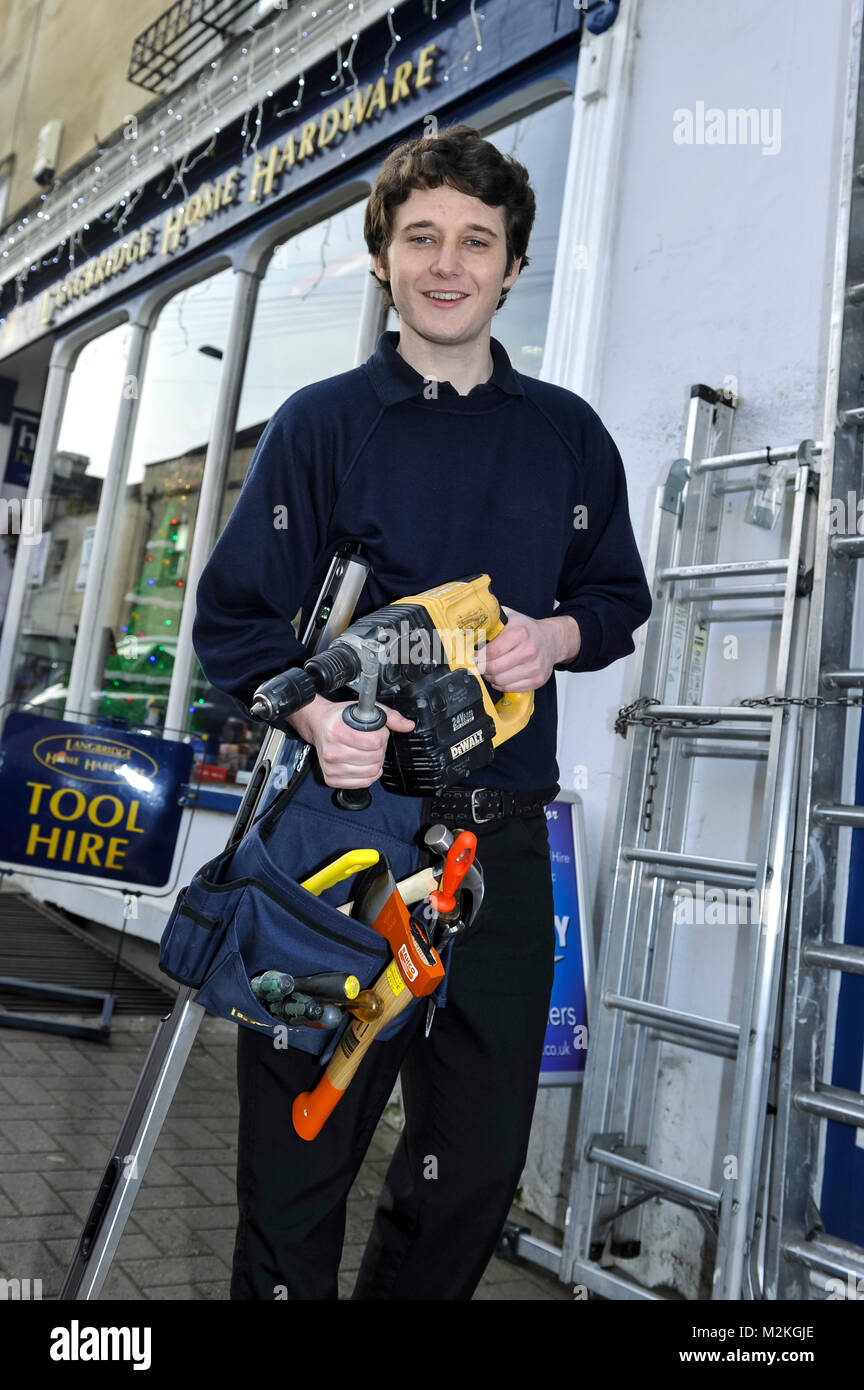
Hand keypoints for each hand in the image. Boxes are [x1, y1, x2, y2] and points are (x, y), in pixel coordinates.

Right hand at [287, 695, 414, 788]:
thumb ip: (390, 717)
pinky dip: (368, 775)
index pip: (375, 742)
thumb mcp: (365, 710)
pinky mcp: (331, 779)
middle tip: (371, 742)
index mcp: (338, 731)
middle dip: (379, 749)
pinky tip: (363, 764)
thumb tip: (407, 725)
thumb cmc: (340, 718)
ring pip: (371, 772)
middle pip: (374, 758)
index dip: (382, 736)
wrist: (318, 725)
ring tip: (366, 752)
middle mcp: (332, 751)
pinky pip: (363, 783)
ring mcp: (330, 767)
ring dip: (375, 762)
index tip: (376, 732)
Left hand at [478, 608, 581, 691]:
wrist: (551, 640)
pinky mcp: (537, 680)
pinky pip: (510, 688)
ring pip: (500, 681)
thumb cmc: (527, 630)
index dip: (478, 656)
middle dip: (482, 668)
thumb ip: (491, 620)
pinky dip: (501, 684)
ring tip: (490, 669)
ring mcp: (534, 667)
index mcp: (520, 633)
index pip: (491, 652)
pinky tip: (501, 676)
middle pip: (494, 669)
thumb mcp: (510, 617)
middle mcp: (529, 651)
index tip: (473, 656)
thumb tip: (468, 627)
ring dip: (490, 677)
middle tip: (479, 664)